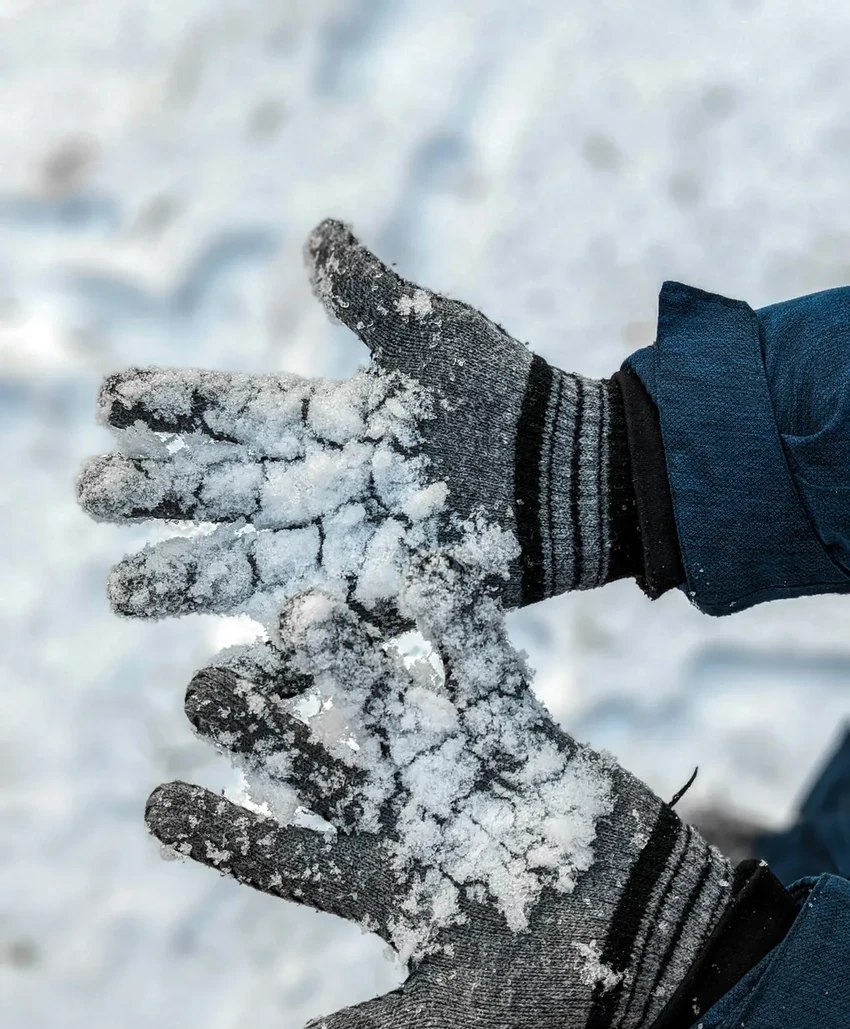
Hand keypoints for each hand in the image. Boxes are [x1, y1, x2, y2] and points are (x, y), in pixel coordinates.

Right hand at [77, 221, 637, 625]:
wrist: (569, 473)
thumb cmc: (506, 397)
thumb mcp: (436, 334)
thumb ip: (372, 294)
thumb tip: (316, 234)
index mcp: (326, 420)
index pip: (233, 411)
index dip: (173, 406)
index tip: (110, 402)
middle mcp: (321, 487)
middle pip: (222, 491)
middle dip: (156, 493)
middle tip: (91, 492)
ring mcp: (345, 548)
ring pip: (250, 563)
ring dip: (187, 576)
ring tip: (120, 588)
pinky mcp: (381, 600)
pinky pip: (317, 624)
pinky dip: (274, 645)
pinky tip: (220, 666)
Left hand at [145, 556, 731, 1028]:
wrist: (651, 945)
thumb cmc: (551, 994)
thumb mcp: (457, 1022)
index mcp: (375, 883)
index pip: (280, 854)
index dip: (222, 829)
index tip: (157, 802)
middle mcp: (403, 816)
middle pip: (318, 763)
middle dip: (265, 726)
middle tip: (205, 685)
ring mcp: (458, 770)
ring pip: (389, 708)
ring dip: (348, 666)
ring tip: (299, 615)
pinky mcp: (521, 738)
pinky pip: (487, 682)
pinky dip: (464, 638)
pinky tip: (429, 578)